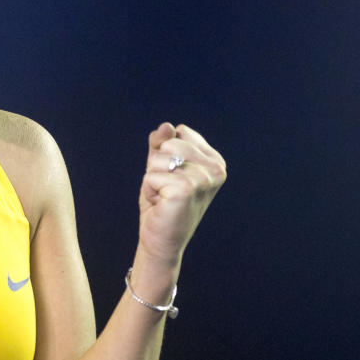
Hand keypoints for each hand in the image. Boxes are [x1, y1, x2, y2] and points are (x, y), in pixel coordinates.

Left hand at [137, 123, 226, 266]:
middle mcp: (216, 169)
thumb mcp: (161, 165)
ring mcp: (204, 179)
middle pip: (169, 143)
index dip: (165, 153)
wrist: (162, 239)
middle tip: (166, 188)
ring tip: (164, 196)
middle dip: (158, 165)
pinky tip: (161, 204)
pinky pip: (151, 175)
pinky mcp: (186, 190)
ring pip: (158, 158)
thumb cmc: (162, 201)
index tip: (173, 176)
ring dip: (153, 178)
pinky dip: (149, 189)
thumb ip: (161, 142)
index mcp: (215, 160)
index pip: (179, 132)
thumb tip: (167, 126)